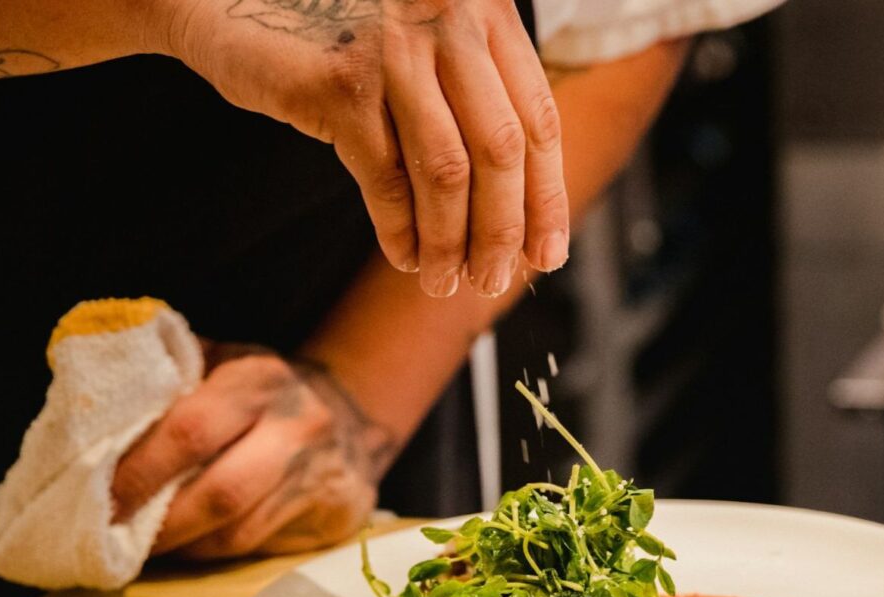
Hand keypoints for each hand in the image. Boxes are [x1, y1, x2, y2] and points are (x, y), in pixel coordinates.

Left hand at [111, 342, 395, 558]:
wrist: (354, 415)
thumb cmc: (264, 392)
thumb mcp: (224, 363)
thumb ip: (171, 380)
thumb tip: (95, 417)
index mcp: (261, 379)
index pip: (192, 430)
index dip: (140, 471)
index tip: (100, 498)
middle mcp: (299, 426)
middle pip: (220, 493)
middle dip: (159, 525)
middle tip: (112, 538)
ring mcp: (322, 474)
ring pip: (238, 533)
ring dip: (182, 547)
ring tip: (142, 547)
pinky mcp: (337, 515)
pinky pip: (261, 548)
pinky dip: (212, 553)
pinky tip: (188, 546)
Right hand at [147, 0, 568, 296]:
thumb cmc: (336, 33)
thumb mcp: (421, 49)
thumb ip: (470, 102)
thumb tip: (515, 212)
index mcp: (483, 12)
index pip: (537, 121)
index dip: (547, 198)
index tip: (546, 255)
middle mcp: (448, 21)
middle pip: (501, 150)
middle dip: (502, 231)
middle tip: (493, 281)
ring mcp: (394, 49)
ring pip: (447, 171)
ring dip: (450, 242)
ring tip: (444, 282)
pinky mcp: (339, 82)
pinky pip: (385, 177)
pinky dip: (399, 228)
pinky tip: (404, 257)